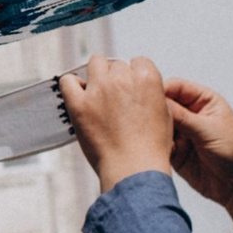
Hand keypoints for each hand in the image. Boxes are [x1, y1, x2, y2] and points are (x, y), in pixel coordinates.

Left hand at [63, 54, 177, 190]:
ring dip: (97, 74)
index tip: (132, 88)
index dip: (135, 75)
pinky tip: (78, 94)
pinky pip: (68, 81)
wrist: (133, 169)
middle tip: (116, 98)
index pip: (138, 62)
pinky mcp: (79, 104)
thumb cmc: (150, 148)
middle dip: (117, 78)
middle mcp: (122, 79)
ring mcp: (99, 90)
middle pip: (117, 65)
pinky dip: (72, 84)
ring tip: (97, 91)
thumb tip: (140, 88)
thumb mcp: (165, 114)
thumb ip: (152, 94)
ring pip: (95, 63)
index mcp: (147, 78)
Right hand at [160, 76, 232, 221]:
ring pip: (159, 125)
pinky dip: (154, 145)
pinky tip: (153, 148)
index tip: (147, 97)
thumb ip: (181, 115)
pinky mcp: (176, 152)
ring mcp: (182, 133)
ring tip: (148, 134)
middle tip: (142, 116)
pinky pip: (159, 144)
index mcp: (203, 100)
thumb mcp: (207, 129)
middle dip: (153, 110)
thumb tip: (157, 101)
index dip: (161, 90)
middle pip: (164, 105)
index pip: (176, 87)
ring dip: (153, 129)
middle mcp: (191, 114)